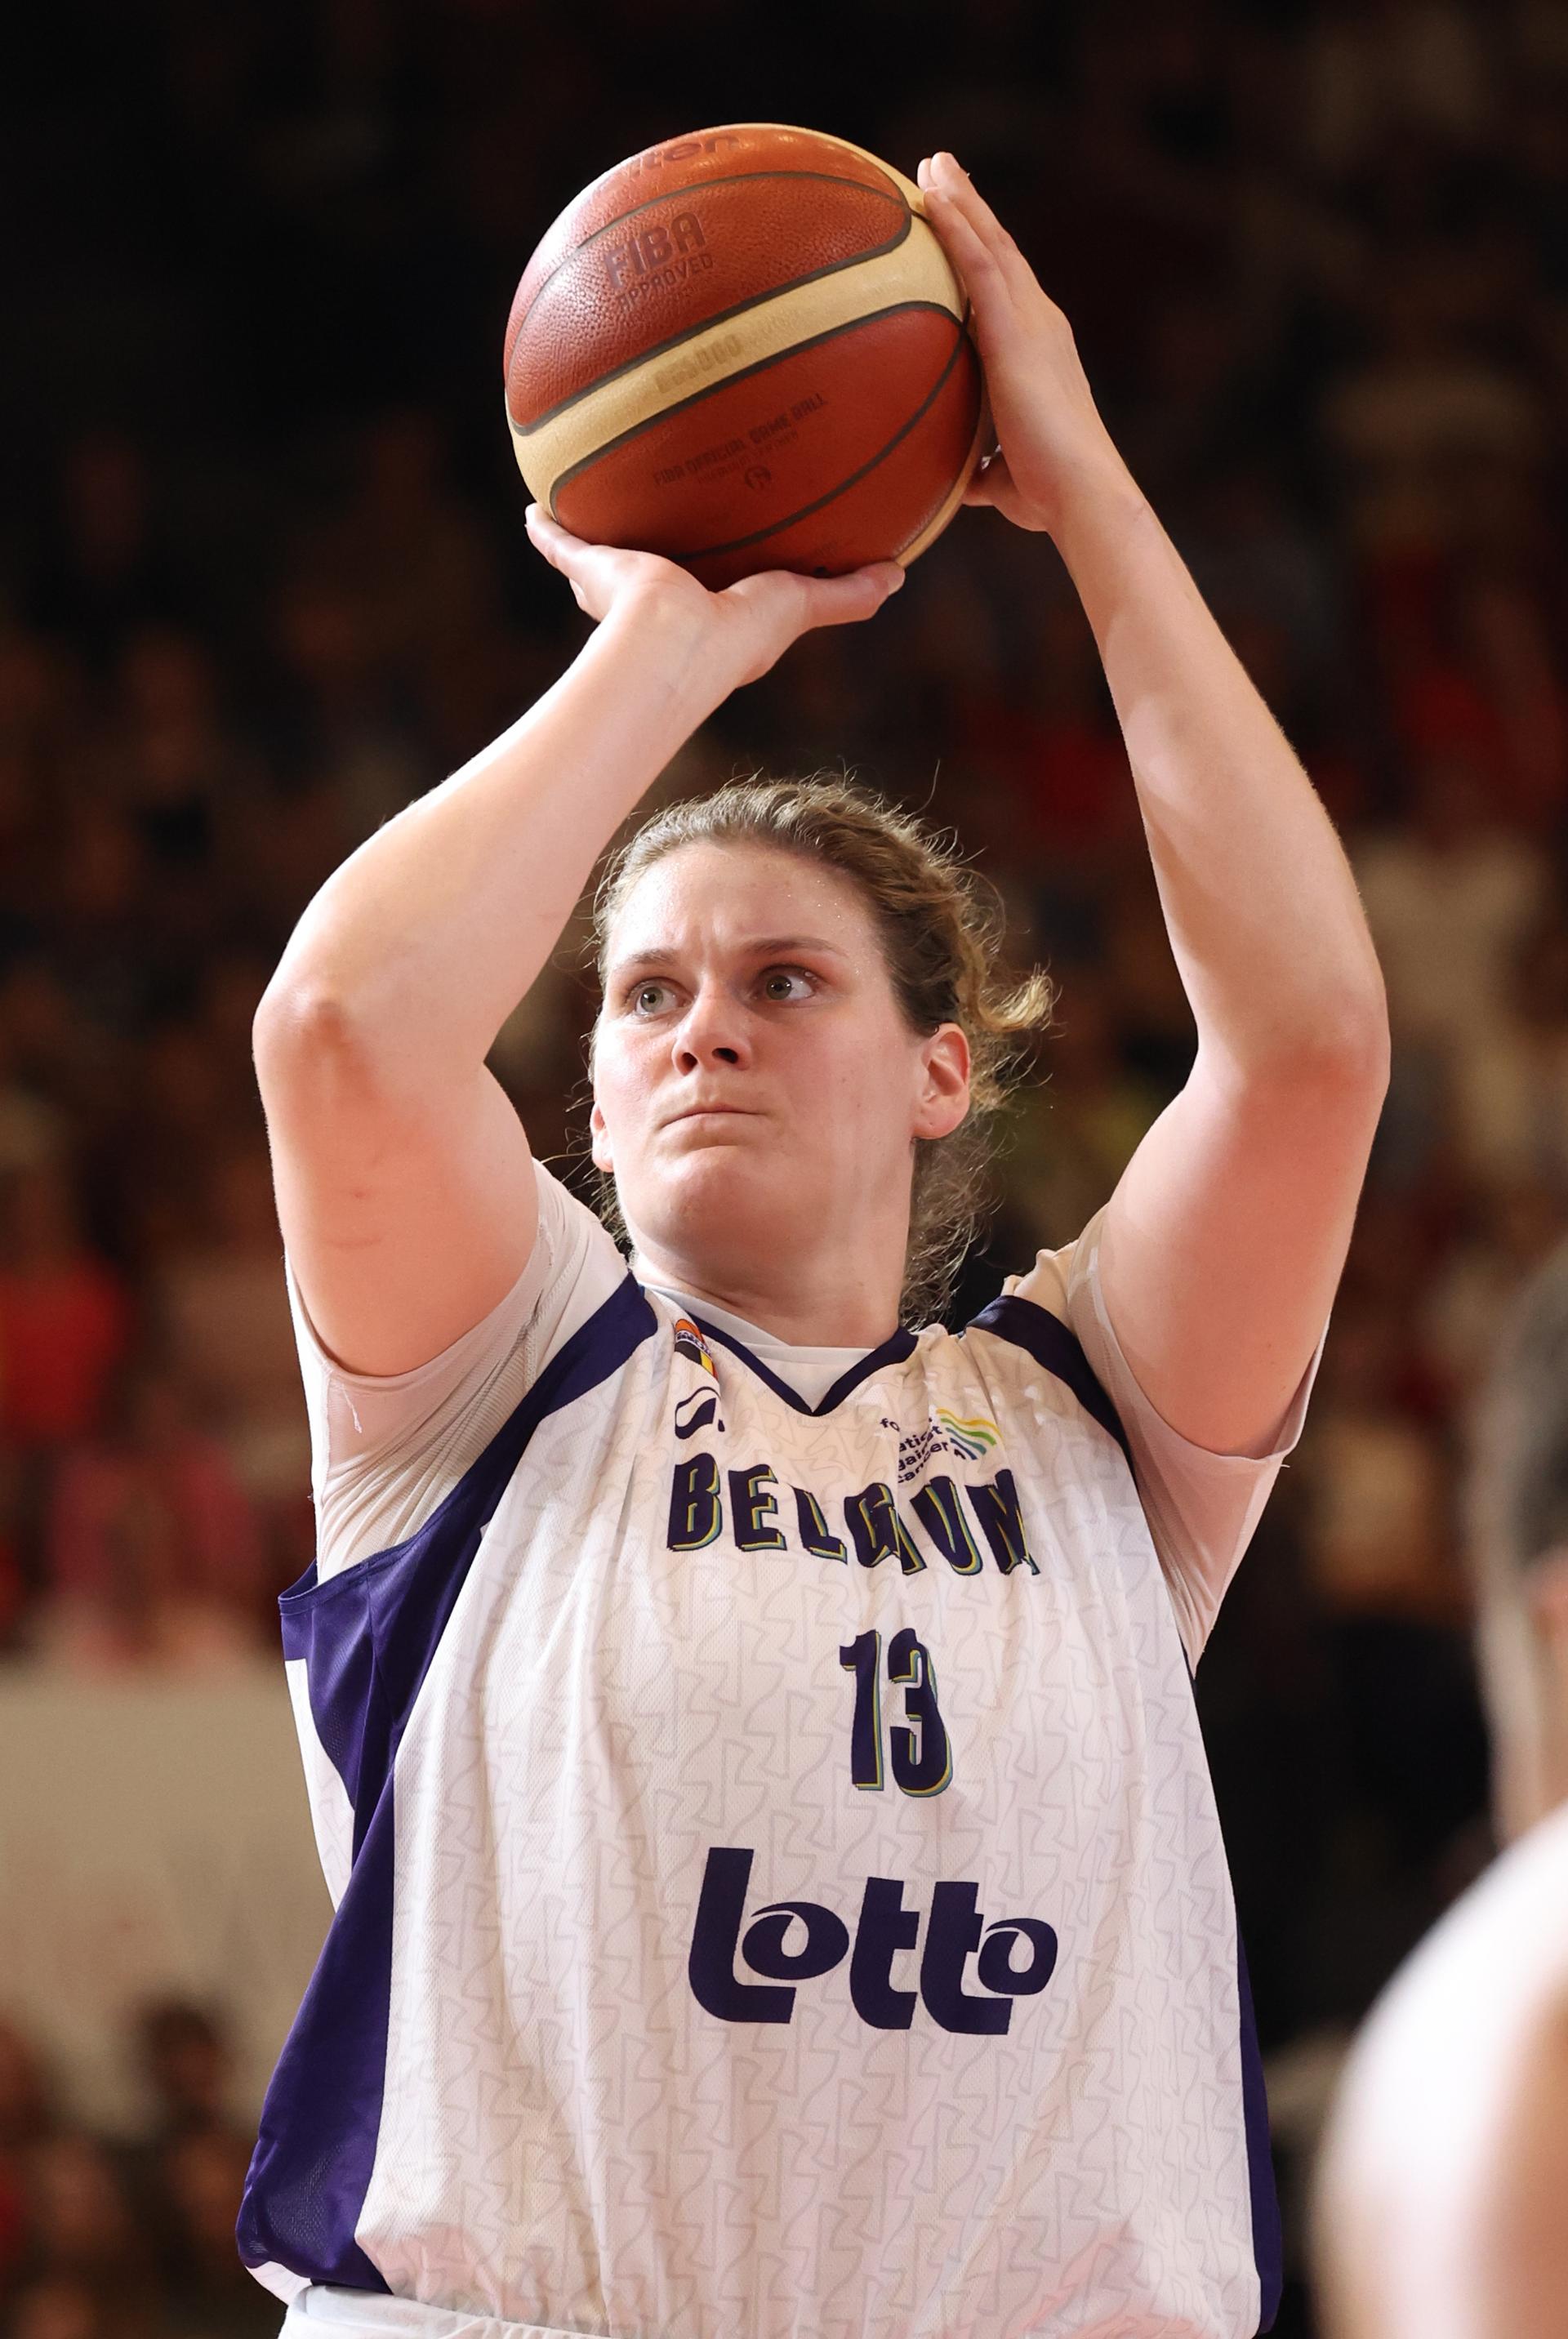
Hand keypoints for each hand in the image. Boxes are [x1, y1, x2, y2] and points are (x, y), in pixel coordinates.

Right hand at [523, 505, 904, 691]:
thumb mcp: (802, 604)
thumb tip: (896, 575)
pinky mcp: (592, 572)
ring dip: (600, 539)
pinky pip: (563, 544)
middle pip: (659, 571)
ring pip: (608, 560)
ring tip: (592, 500)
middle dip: (655, 555)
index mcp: (709, 614)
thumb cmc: (736, 634)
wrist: (673, 642)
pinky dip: (548, 529)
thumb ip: (846, 594)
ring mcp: (623, 591)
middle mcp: (663, 605)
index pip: (716, 588)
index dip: (720, 573)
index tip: (720, 558)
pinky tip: (534, 506)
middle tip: (655, 523)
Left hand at [917, 151, 1139, 539]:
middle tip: (942, 170)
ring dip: (960, 200)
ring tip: (932, 164)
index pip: (1007, 290)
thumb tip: (957, 483)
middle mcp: (1041, 324)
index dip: (985, 252)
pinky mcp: (1016, 329)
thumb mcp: (1005, 479)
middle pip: (1000, 251)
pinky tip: (930, 194)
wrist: (1080, 492)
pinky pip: (978, 263)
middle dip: (972, 208)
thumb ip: (981, 470)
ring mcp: (1031, 321)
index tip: (961, 222)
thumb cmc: (1049, 496)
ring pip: (989, 244)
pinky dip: (955, 224)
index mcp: (1040, 351)